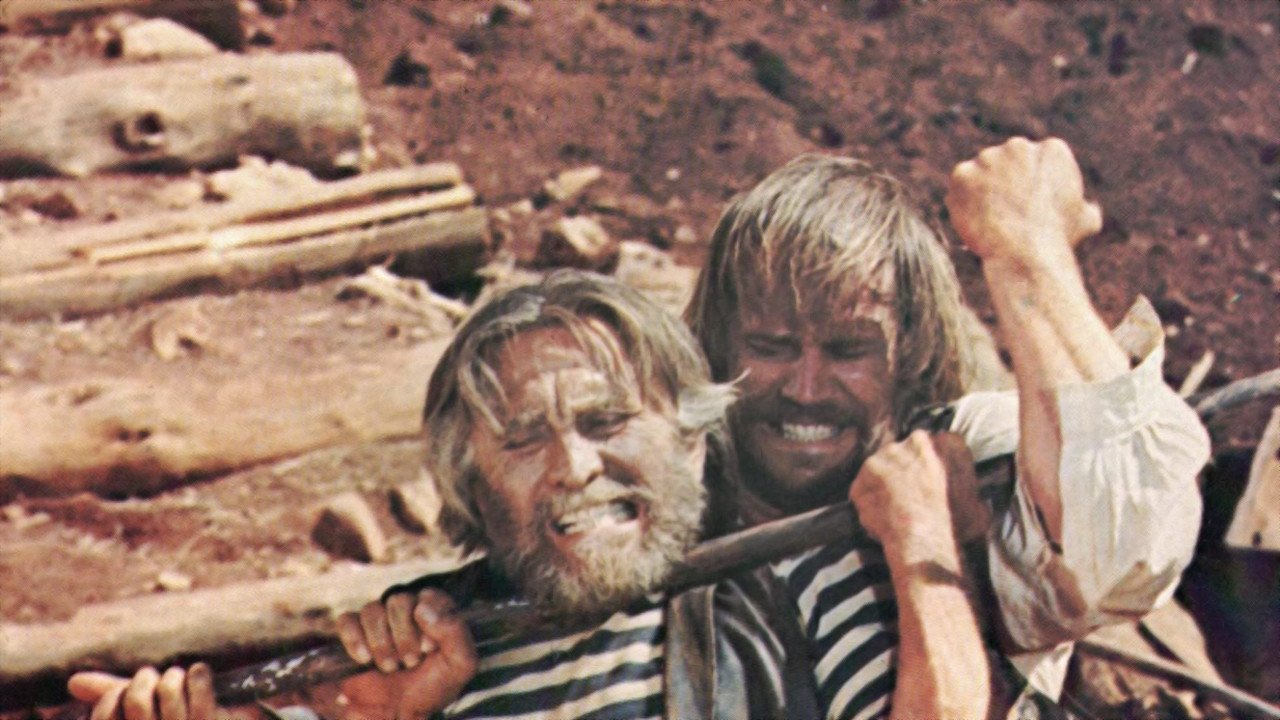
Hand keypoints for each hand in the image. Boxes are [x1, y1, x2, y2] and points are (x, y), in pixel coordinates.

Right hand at [67, 662, 243, 719]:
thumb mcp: (143, 713)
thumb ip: (110, 697)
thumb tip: (73, 681)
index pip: (105, 714)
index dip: (115, 695)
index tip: (131, 694)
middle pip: (137, 698)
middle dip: (148, 680)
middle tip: (159, 684)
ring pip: (169, 687)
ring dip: (177, 678)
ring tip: (183, 687)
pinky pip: (197, 680)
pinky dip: (199, 673)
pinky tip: (201, 679)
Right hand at [333, 590, 476, 719]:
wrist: (397, 717)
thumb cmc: (431, 690)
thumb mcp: (460, 665)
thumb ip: (454, 631)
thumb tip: (421, 607)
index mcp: (433, 615)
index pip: (428, 595)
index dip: (428, 620)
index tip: (429, 648)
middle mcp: (406, 615)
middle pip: (398, 600)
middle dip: (404, 635)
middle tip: (410, 662)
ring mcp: (378, 625)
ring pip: (372, 610)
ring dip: (381, 642)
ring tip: (389, 667)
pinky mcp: (353, 636)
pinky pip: (346, 620)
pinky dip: (354, 639)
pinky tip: (365, 659)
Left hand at [849, 431, 987, 561]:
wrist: (924, 540)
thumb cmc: (955, 522)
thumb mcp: (976, 498)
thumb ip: (967, 484)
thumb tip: (974, 494)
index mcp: (934, 443)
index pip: (925, 445)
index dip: (924, 465)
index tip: (925, 480)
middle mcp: (903, 444)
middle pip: (898, 454)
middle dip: (901, 471)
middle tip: (908, 496)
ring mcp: (878, 462)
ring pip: (879, 472)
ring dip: (883, 487)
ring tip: (895, 511)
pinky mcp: (860, 482)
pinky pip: (863, 493)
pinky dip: (869, 505)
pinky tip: (883, 521)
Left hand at [947, 137, 1101, 267]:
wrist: (1025, 250)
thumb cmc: (1058, 238)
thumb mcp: (1085, 221)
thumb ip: (1085, 208)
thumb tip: (1088, 208)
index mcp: (1052, 149)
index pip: (1036, 161)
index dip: (1031, 185)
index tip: (1029, 204)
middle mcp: (1018, 145)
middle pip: (1006, 163)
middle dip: (1004, 183)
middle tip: (1004, 212)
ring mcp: (988, 157)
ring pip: (981, 174)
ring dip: (982, 192)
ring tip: (990, 220)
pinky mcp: (962, 173)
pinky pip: (959, 187)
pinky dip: (962, 201)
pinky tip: (974, 219)